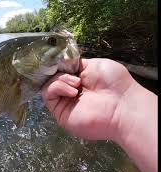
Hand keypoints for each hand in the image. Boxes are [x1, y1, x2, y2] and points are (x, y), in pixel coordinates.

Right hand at [41, 58, 156, 171]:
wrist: (123, 106)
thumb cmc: (115, 84)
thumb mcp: (95, 64)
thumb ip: (76, 64)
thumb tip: (62, 63)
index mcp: (79, 79)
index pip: (60, 69)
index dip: (59, 63)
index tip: (62, 59)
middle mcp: (70, 90)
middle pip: (52, 76)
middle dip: (59, 70)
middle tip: (73, 72)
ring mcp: (64, 102)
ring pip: (48, 84)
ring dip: (61, 79)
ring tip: (77, 83)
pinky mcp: (60, 113)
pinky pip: (48, 95)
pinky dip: (58, 87)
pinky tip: (73, 90)